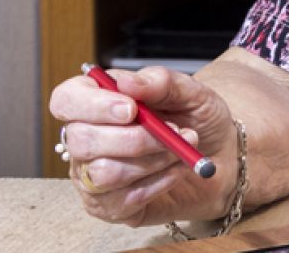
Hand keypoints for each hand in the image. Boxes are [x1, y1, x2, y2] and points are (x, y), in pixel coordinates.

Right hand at [49, 67, 237, 225]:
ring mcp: (91, 176)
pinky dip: (159, 182)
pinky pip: (123, 199)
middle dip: (135, 138)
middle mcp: (85, 139)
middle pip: (81, 140)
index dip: (93, 105)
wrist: (223, 159)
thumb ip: (161, 82)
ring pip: (103, 172)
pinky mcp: (108, 206)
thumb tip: (126, 83)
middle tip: (174, 131)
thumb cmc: (198, 121)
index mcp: (96, 101)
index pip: (66, 100)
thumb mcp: (192, 93)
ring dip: (153, 160)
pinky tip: (176, 170)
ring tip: (180, 149)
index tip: (132, 109)